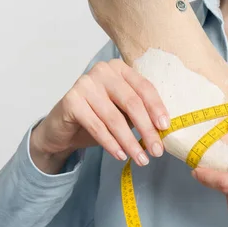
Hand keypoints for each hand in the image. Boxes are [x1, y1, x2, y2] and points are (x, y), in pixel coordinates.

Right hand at [30, 58, 170, 168]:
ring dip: (130, 141)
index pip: (144, 87)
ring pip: (114, 117)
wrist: (61, 127)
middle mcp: (103, 71)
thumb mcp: (121, 110)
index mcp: (119, 68)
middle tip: (157, 150)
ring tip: (141, 159)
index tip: (166, 128)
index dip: (156, 108)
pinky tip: (121, 155)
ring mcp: (85, 83)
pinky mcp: (71, 100)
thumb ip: (139, 111)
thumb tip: (162, 128)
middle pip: (131, 102)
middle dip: (146, 128)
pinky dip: (111, 143)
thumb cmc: (97, 116)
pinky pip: (97, 126)